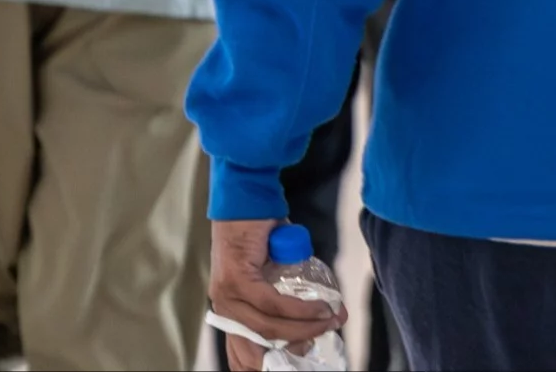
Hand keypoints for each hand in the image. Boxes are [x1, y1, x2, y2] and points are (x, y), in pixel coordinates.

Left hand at [209, 219, 346, 370]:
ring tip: (331, 320)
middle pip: (257, 346)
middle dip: (294, 347)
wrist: (249, 200)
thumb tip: (320, 315)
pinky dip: (299, 308)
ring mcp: (227, 295)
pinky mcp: (236, 280)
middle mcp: (224, 307)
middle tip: (325, 338)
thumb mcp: (274, 272)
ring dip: (304, 326)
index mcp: (231, 310)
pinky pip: (271, 303)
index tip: (292, 365)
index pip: (241, 351)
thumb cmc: (263, 233)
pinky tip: (319, 307)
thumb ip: (287, 293)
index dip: (261, 365)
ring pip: (268, 326)